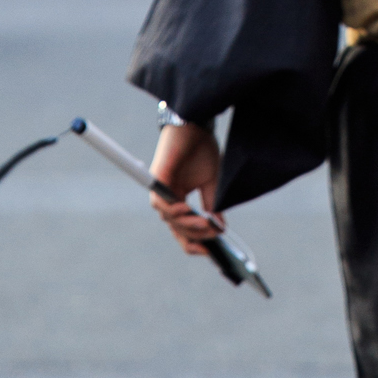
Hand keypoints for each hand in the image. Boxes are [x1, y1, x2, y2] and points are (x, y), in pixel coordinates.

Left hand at [149, 119, 223, 255]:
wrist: (195, 125)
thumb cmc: (202, 150)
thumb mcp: (212, 183)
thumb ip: (213, 206)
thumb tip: (220, 229)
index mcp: (181, 200)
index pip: (183, 230)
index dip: (196, 242)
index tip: (211, 253)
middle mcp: (169, 199)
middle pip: (177, 229)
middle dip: (196, 235)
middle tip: (214, 236)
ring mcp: (162, 190)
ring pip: (169, 220)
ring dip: (188, 224)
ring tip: (205, 223)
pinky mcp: (157, 180)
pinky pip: (161, 203)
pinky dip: (173, 211)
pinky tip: (188, 210)